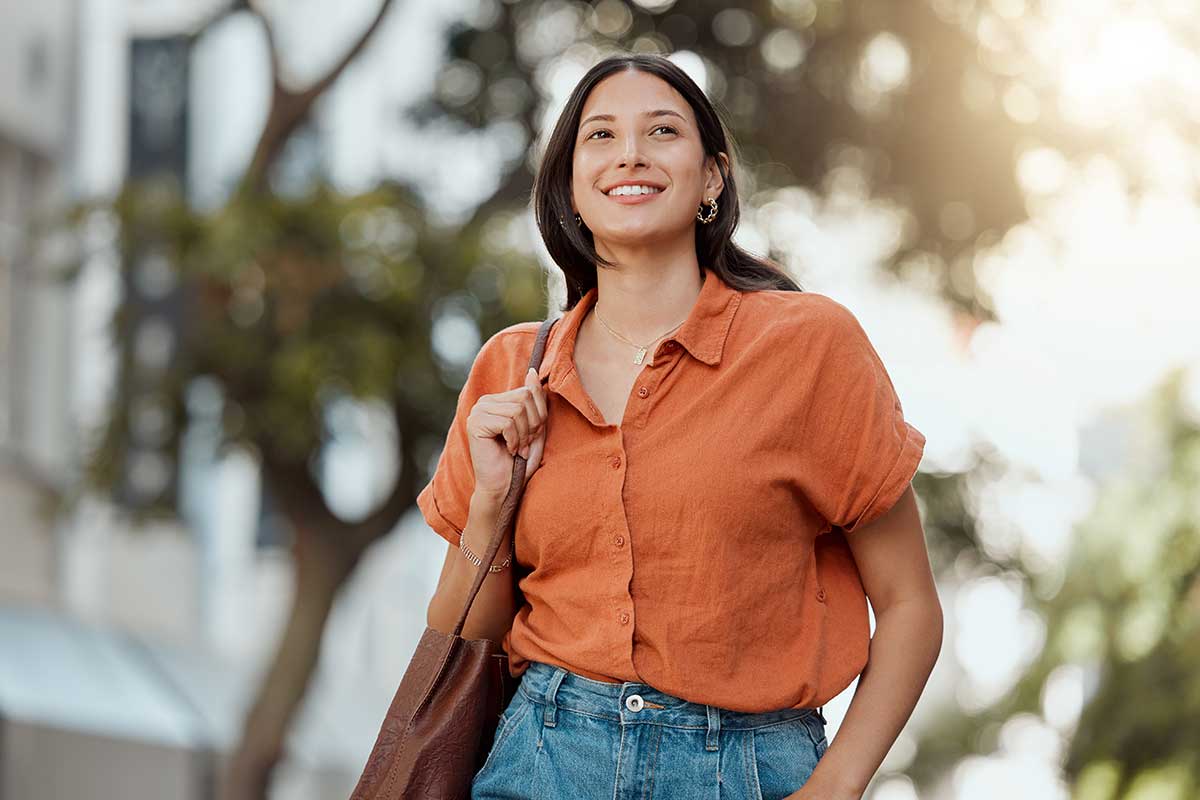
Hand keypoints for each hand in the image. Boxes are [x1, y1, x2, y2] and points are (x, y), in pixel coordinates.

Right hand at [466, 367, 547, 499]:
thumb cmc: (519, 461)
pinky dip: (514, 440)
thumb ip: (535, 401)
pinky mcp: (475, 423)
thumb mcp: (535, 427)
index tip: (531, 437)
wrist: (503, 487)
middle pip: (525, 397)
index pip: (529, 391)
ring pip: (517, 410)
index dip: (539, 416)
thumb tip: (533, 372)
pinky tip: (508, 451)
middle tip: (524, 444)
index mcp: (498, 400)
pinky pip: (508, 422)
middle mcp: (485, 402)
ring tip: (517, 449)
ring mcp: (478, 411)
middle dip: (532, 425)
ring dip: (523, 435)